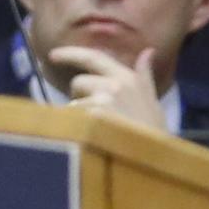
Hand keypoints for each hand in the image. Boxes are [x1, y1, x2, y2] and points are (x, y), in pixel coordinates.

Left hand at [50, 45, 165, 130]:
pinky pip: (71, 119)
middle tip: (94, 113)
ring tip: (97, 129)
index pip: (94, 57)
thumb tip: (148, 51)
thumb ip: (144, 76)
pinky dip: (75, 128)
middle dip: (79, 95)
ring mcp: (101, 102)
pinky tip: (90, 138)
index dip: (71, 53)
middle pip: (78, 82)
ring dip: (78, 114)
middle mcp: (113, 86)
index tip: (52, 55)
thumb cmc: (153, 131)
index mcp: (127, 79)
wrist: (156, 157)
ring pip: (73, 102)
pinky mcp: (91, 119)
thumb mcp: (152, 101)